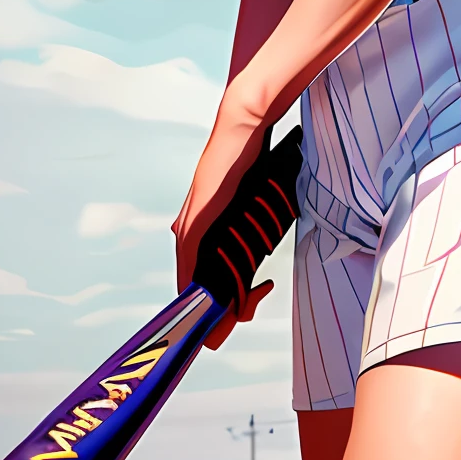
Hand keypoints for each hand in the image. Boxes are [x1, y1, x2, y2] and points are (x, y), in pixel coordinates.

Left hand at [173, 74, 275, 349]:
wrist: (244, 128)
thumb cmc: (252, 156)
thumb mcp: (257, 195)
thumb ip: (257, 216)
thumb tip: (270, 230)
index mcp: (207, 221)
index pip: (205, 269)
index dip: (217, 296)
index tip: (228, 318)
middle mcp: (192, 224)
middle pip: (196, 278)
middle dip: (212, 310)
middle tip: (224, 331)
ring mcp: (192, 222)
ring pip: (192, 275)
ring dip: (205, 303)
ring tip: (216, 327)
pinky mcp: (196, 218)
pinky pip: (190, 260)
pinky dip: (194, 284)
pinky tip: (196, 300)